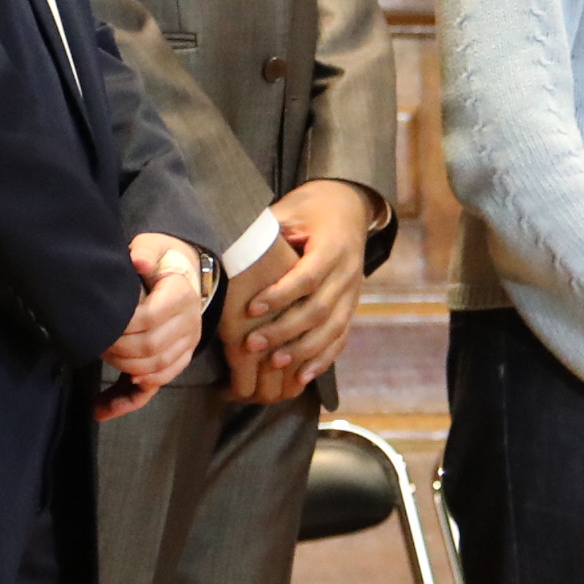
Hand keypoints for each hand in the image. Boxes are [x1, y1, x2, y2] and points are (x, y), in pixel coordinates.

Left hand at [100, 233, 208, 419]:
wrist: (183, 273)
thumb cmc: (160, 260)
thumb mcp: (154, 246)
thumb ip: (145, 250)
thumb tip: (137, 261)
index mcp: (182, 296)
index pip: (149, 318)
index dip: (119, 324)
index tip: (97, 322)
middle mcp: (189, 325)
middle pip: (150, 349)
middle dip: (116, 349)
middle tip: (91, 341)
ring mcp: (185, 347)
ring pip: (153, 371)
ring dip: (121, 369)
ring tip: (96, 357)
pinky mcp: (176, 361)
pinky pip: (152, 389)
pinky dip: (126, 401)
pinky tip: (100, 408)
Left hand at [225, 178, 380, 405]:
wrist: (349, 207)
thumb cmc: (310, 209)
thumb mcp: (289, 210)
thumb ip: (269, 233)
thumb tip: (230, 245)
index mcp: (332, 247)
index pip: (308, 277)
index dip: (280, 295)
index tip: (251, 309)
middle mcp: (347, 273)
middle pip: (320, 309)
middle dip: (285, 330)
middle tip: (253, 345)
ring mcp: (353, 293)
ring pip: (332, 329)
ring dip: (303, 350)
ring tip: (274, 363)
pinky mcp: (351, 306)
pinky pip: (341, 338)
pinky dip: (323, 359)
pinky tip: (302, 376)